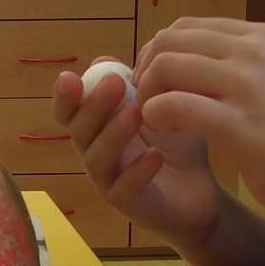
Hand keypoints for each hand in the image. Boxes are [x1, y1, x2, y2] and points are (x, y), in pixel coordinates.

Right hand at [50, 62, 223, 247]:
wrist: (200, 192)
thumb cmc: (174, 144)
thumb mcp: (159, 106)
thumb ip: (134, 84)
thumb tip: (103, 60)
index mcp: (96, 126)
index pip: (68, 111)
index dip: (64, 96)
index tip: (69, 76)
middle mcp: (93, 152)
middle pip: (79, 130)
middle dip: (93, 105)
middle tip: (115, 82)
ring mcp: (108, 180)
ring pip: (97, 159)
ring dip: (113, 134)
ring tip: (136, 114)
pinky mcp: (127, 204)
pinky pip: (123, 189)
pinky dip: (137, 171)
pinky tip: (155, 156)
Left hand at [134, 19, 264, 230]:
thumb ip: (241, 68)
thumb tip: (189, 63)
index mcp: (263, 38)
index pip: (188, 27)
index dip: (158, 53)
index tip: (156, 84)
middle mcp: (255, 51)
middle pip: (170, 41)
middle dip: (146, 69)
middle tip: (146, 102)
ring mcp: (248, 85)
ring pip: (166, 66)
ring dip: (148, 93)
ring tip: (155, 120)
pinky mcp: (239, 124)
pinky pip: (173, 106)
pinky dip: (155, 116)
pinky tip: (162, 133)